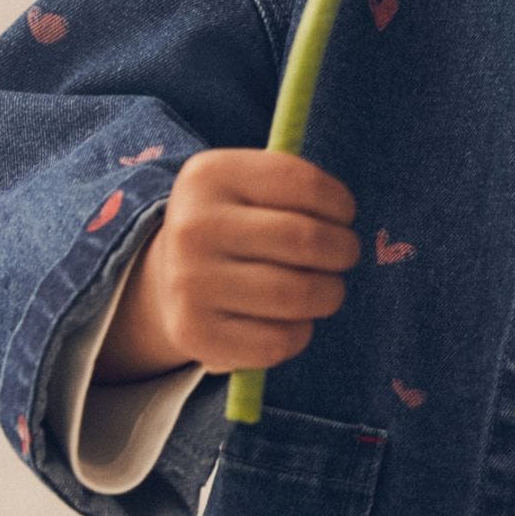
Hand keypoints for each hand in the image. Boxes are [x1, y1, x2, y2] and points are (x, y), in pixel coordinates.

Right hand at [96, 149, 360, 381]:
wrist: (171, 278)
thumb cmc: (237, 228)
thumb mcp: (252, 189)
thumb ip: (296, 190)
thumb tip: (343, 217)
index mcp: (210, 175)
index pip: (303, 183)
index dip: (340, 205)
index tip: (342, 217)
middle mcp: (193, 227)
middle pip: (306, 240)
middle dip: (343, 250)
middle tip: (344, 255)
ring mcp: (190, 283)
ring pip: (297, 294)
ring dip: (329, 294)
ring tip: (324, 289)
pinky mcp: (195, 333)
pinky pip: (279, 340)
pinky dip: (301, 333)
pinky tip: (292, 321)